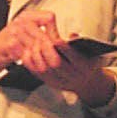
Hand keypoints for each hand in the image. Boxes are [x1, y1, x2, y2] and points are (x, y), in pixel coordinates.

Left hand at [2, 11, 116, 105]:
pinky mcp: (48, 82)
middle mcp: (71, 76)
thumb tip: (72, 35)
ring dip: (34, 52)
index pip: (73, 58)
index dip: (64, 49)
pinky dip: (28, 60)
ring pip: (43, 68)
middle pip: (56, 64)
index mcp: (84, 67)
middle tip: (39, 36)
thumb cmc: (88, 62)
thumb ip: (81, 43)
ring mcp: (58, 81)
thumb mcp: (92, 52)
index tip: (56, 39)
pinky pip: (35, 72)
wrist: (86, 82)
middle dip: (46, 48)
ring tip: (31, 39)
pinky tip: (25, 49)